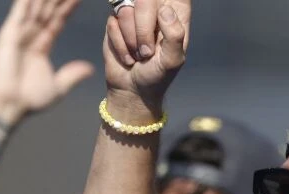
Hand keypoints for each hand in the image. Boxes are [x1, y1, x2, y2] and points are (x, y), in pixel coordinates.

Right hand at [0, 0, 93, 123]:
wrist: (9, 106)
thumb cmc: (29, 100)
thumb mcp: (58, 87)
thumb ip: (72, 75)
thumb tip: (89, 69)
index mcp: (41, 46)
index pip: (58, 19)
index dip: (68, 6)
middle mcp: (29, 36)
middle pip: (47, 8)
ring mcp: (18, 33)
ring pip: (35, 6)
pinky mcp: (8, 34)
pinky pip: (20, 12)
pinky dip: (26, 1)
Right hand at [103, 0, 190, 117]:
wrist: (132, 89)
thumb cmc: (157, 75)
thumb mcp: (173, 60)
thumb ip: (174, 35)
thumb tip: (165, 10)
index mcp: (175, 16)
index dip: (168, 0)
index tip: (161, 15)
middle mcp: (154, 10)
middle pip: (146, 0)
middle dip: (143, 29)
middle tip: (147, 52)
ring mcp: (133, 14)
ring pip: (126, 10)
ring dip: (131, 40)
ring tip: (138, 55)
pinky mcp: (115, 22)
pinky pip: (113, 23)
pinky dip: (120, 45)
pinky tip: (127, 55)